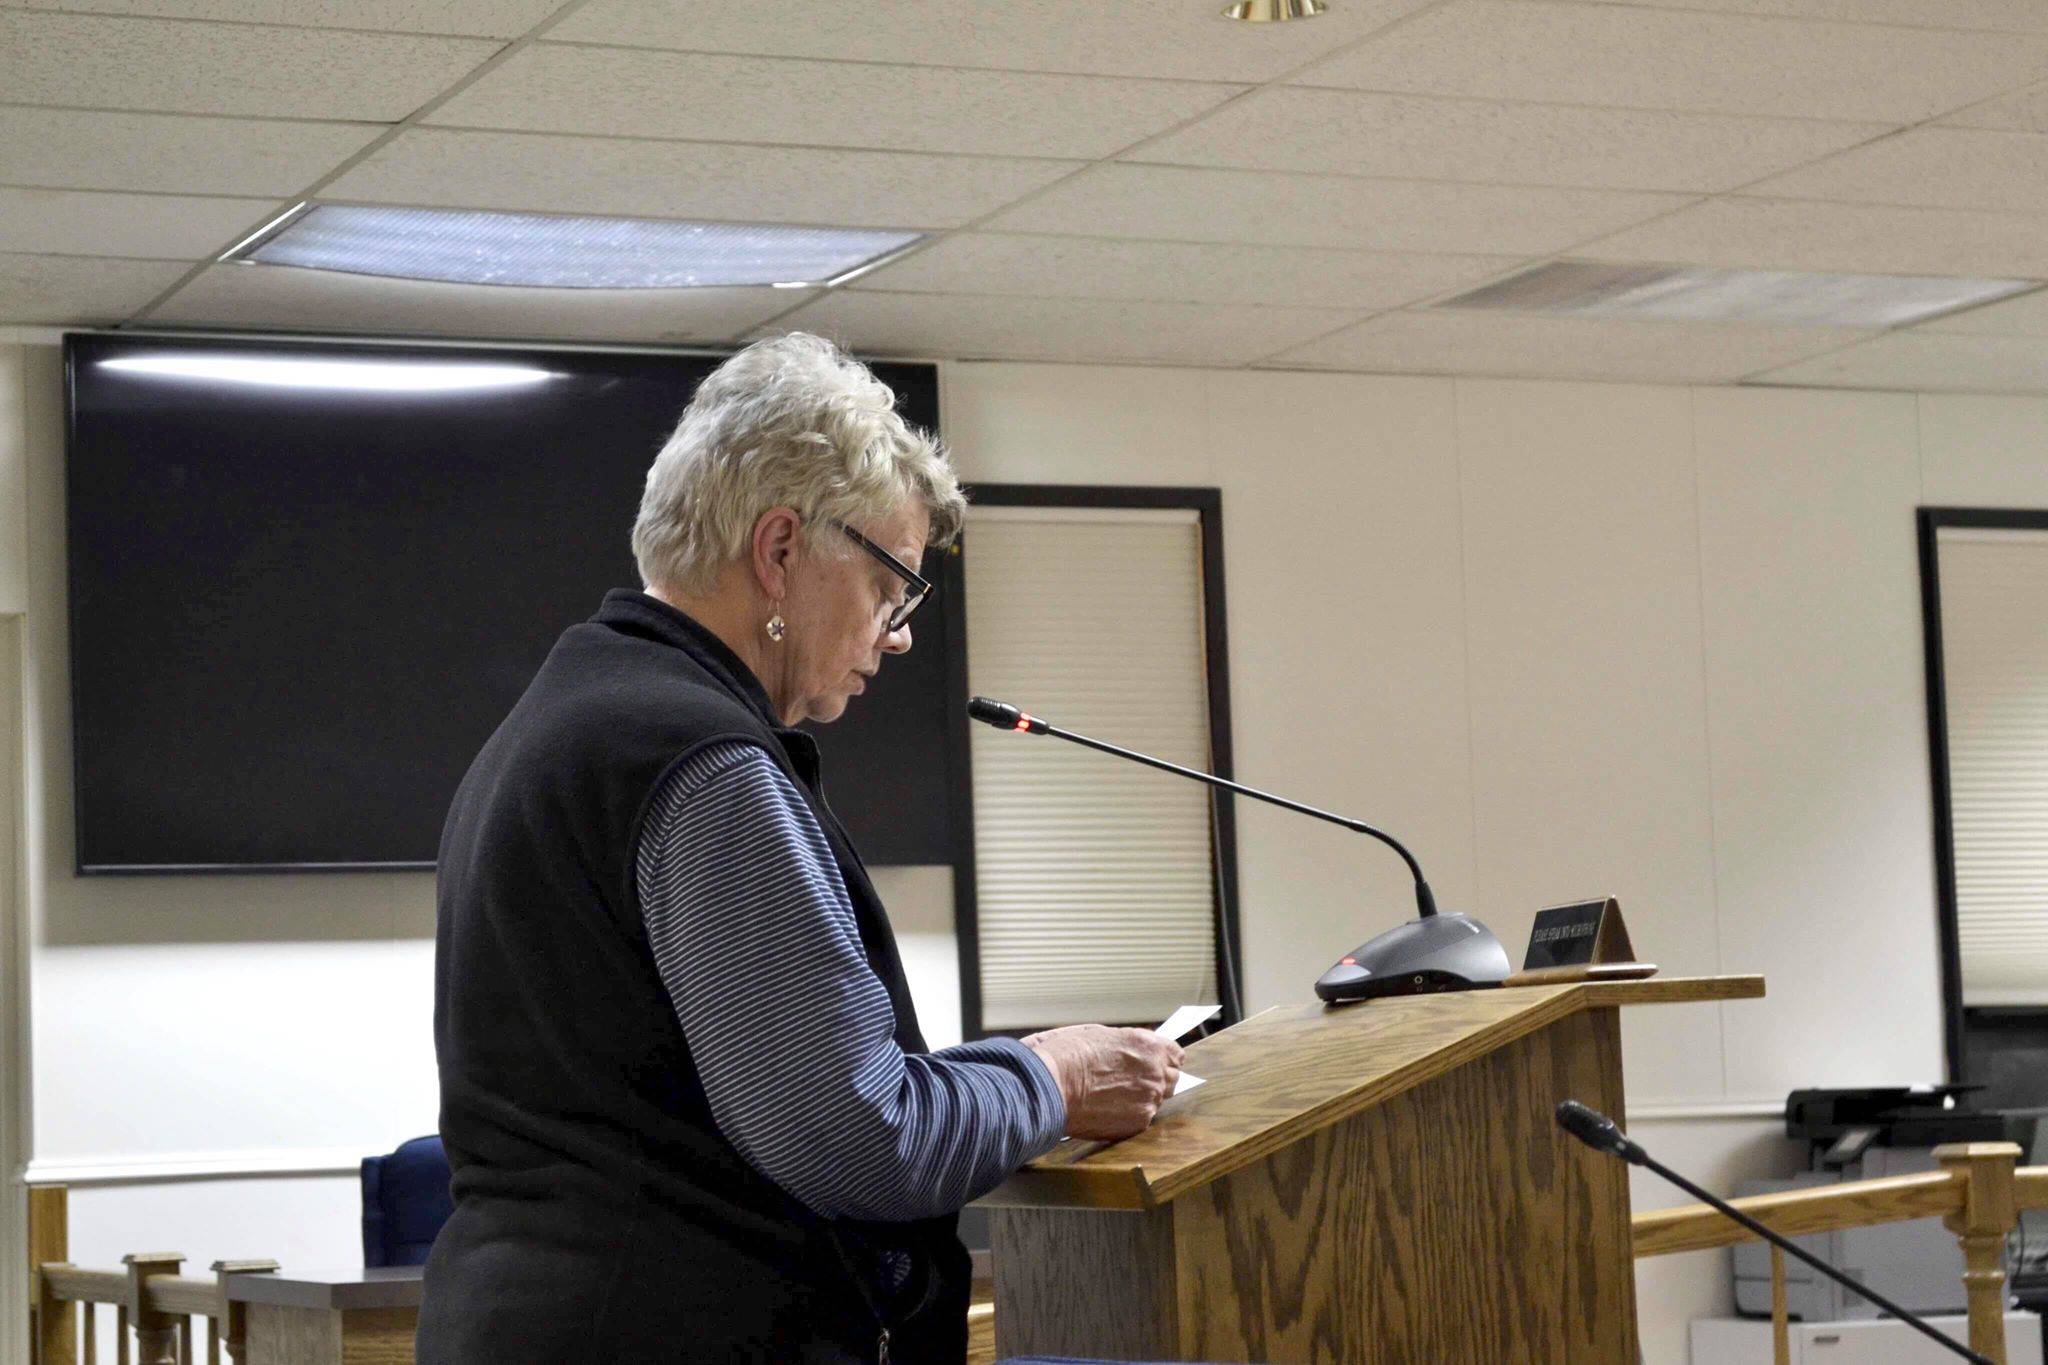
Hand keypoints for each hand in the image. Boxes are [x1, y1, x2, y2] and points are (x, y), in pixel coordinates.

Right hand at [1021, 1024, 1182, 1140]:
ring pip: (1159, 1099)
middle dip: (1157, 1078)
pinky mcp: (1139, 1121)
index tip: (1157, 1063)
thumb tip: (1135, 1054)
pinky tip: (1112, 1108)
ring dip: (1145, 1097)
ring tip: (1118, 1096)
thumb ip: (1128, 1046)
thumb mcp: (1102, 1035)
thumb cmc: (1068, 1056)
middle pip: (1172, 1078)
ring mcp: (1149, 1098)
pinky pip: (1144, 1117)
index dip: (1165, 1059)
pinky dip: (1132, 1114)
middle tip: (1134, 1081)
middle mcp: (1154, 1071)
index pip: (1176, 1054)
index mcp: (1148, 1045)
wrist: (1052, 1086)